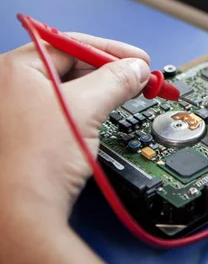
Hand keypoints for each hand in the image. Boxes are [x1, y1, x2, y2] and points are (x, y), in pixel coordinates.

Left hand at [0, 35, 149, 219]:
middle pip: (68, 64)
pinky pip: (58, 108)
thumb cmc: (34, 165)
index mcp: (14, 68)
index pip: (71, 44)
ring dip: (98, 90)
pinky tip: (100, 115)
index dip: (111, 50)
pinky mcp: (21, 133)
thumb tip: (136, 69)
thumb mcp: (86, 109)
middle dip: (106, 71)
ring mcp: (12, 111)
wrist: (19, 219)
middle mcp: (7, 86)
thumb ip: (116, 80)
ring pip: (65, 88)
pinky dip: (83, 108)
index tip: (137, 59)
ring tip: (124, 96)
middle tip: (136, 78)